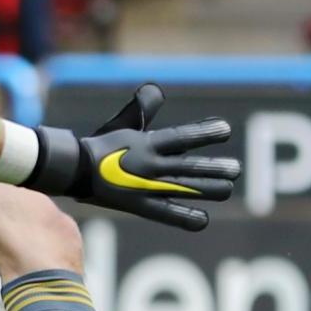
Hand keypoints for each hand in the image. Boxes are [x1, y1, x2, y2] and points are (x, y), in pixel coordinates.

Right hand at [26, 84, 240, 230]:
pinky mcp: (138, 206)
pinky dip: (184, 217)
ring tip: (228, 189)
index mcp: (146, 143)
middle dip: (213, 168)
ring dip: (207, 190)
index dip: (204, 133)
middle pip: (187, 167)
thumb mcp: (123, 122)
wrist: (74, 169)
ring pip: (182, 189)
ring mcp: (145, 187)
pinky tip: (203, 221)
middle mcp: (149, 165)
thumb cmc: (100, 144)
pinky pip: (165, 213)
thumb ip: (142, 107)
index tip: (226, 130)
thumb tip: (155, 90)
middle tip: (236, 169)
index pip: (181, 137)